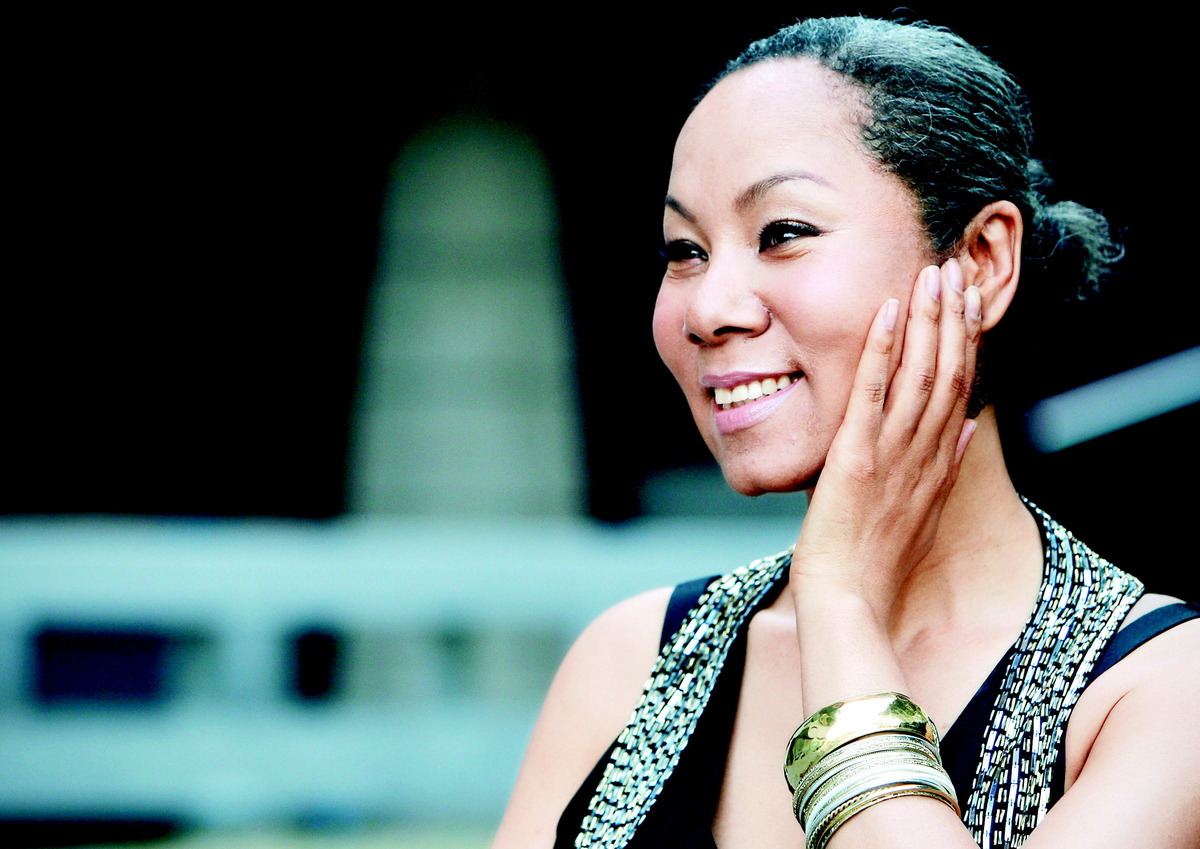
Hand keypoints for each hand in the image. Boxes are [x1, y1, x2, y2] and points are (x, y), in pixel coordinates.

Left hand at [791, 259, 982, 611]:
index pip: (960, 390)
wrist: (848, 601)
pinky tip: (886, 312)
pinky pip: (870, 396)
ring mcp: (892, 455)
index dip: (968, 342)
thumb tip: (962, 429)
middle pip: (949, 373)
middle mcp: (923, 454)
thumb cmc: (873, 563)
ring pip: (920, 376)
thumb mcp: (920, 514)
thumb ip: (942, 469)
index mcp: (936, 465)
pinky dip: (880, 352)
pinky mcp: (856, 460)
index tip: (970, 302)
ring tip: (932, 275)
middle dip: (954, 318)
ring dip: (927, 322)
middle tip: (956, 270)